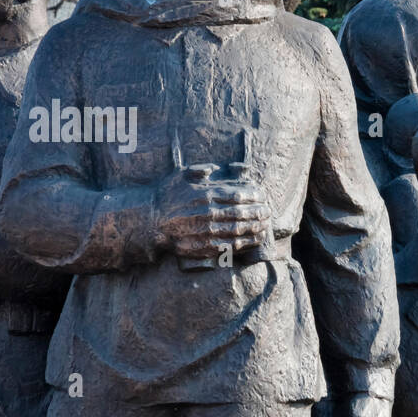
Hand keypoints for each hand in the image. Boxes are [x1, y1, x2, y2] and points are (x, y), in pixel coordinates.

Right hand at [155, 164, 269, 259]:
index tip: (263, 195)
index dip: (254, 196)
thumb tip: (214, 169)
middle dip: (259, 212)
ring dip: (257, 227)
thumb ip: (199, 170)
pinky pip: (231, 246)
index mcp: (205, 194)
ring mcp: (207, 231)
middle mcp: (208, 213)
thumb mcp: (179, 176)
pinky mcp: (204, 247)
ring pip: (239, 230)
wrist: (149, 222)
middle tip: (268, 211)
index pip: (238, 195)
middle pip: (242, 213)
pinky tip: (256, 239)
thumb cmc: (166, 196)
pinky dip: (247, 242)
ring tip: (266, 224)